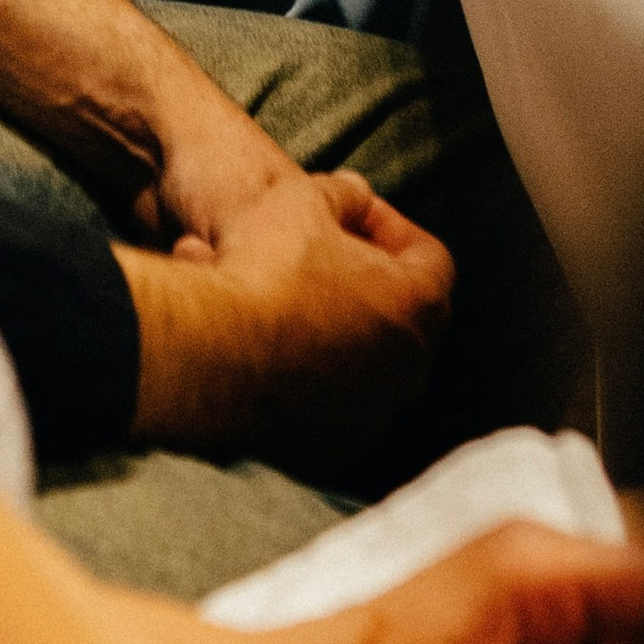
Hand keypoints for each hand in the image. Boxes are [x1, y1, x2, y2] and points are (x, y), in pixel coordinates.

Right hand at [121, 164, 451, 473]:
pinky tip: (278, 357)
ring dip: (347, 339)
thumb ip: (341, 195)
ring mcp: (372, 416)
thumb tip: (353, 192)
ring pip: (374, 369)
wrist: (211, 353)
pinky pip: (339, 412)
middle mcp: (408, 368)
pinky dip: (320, 387)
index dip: (393, 229)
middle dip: (374, 287)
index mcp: (415, 304)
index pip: (432, 258)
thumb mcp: (301, 201)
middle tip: (331, 263)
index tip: (356, 217)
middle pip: (407, 318)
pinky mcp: (333, 451)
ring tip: (298, 309)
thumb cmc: (264, 270)